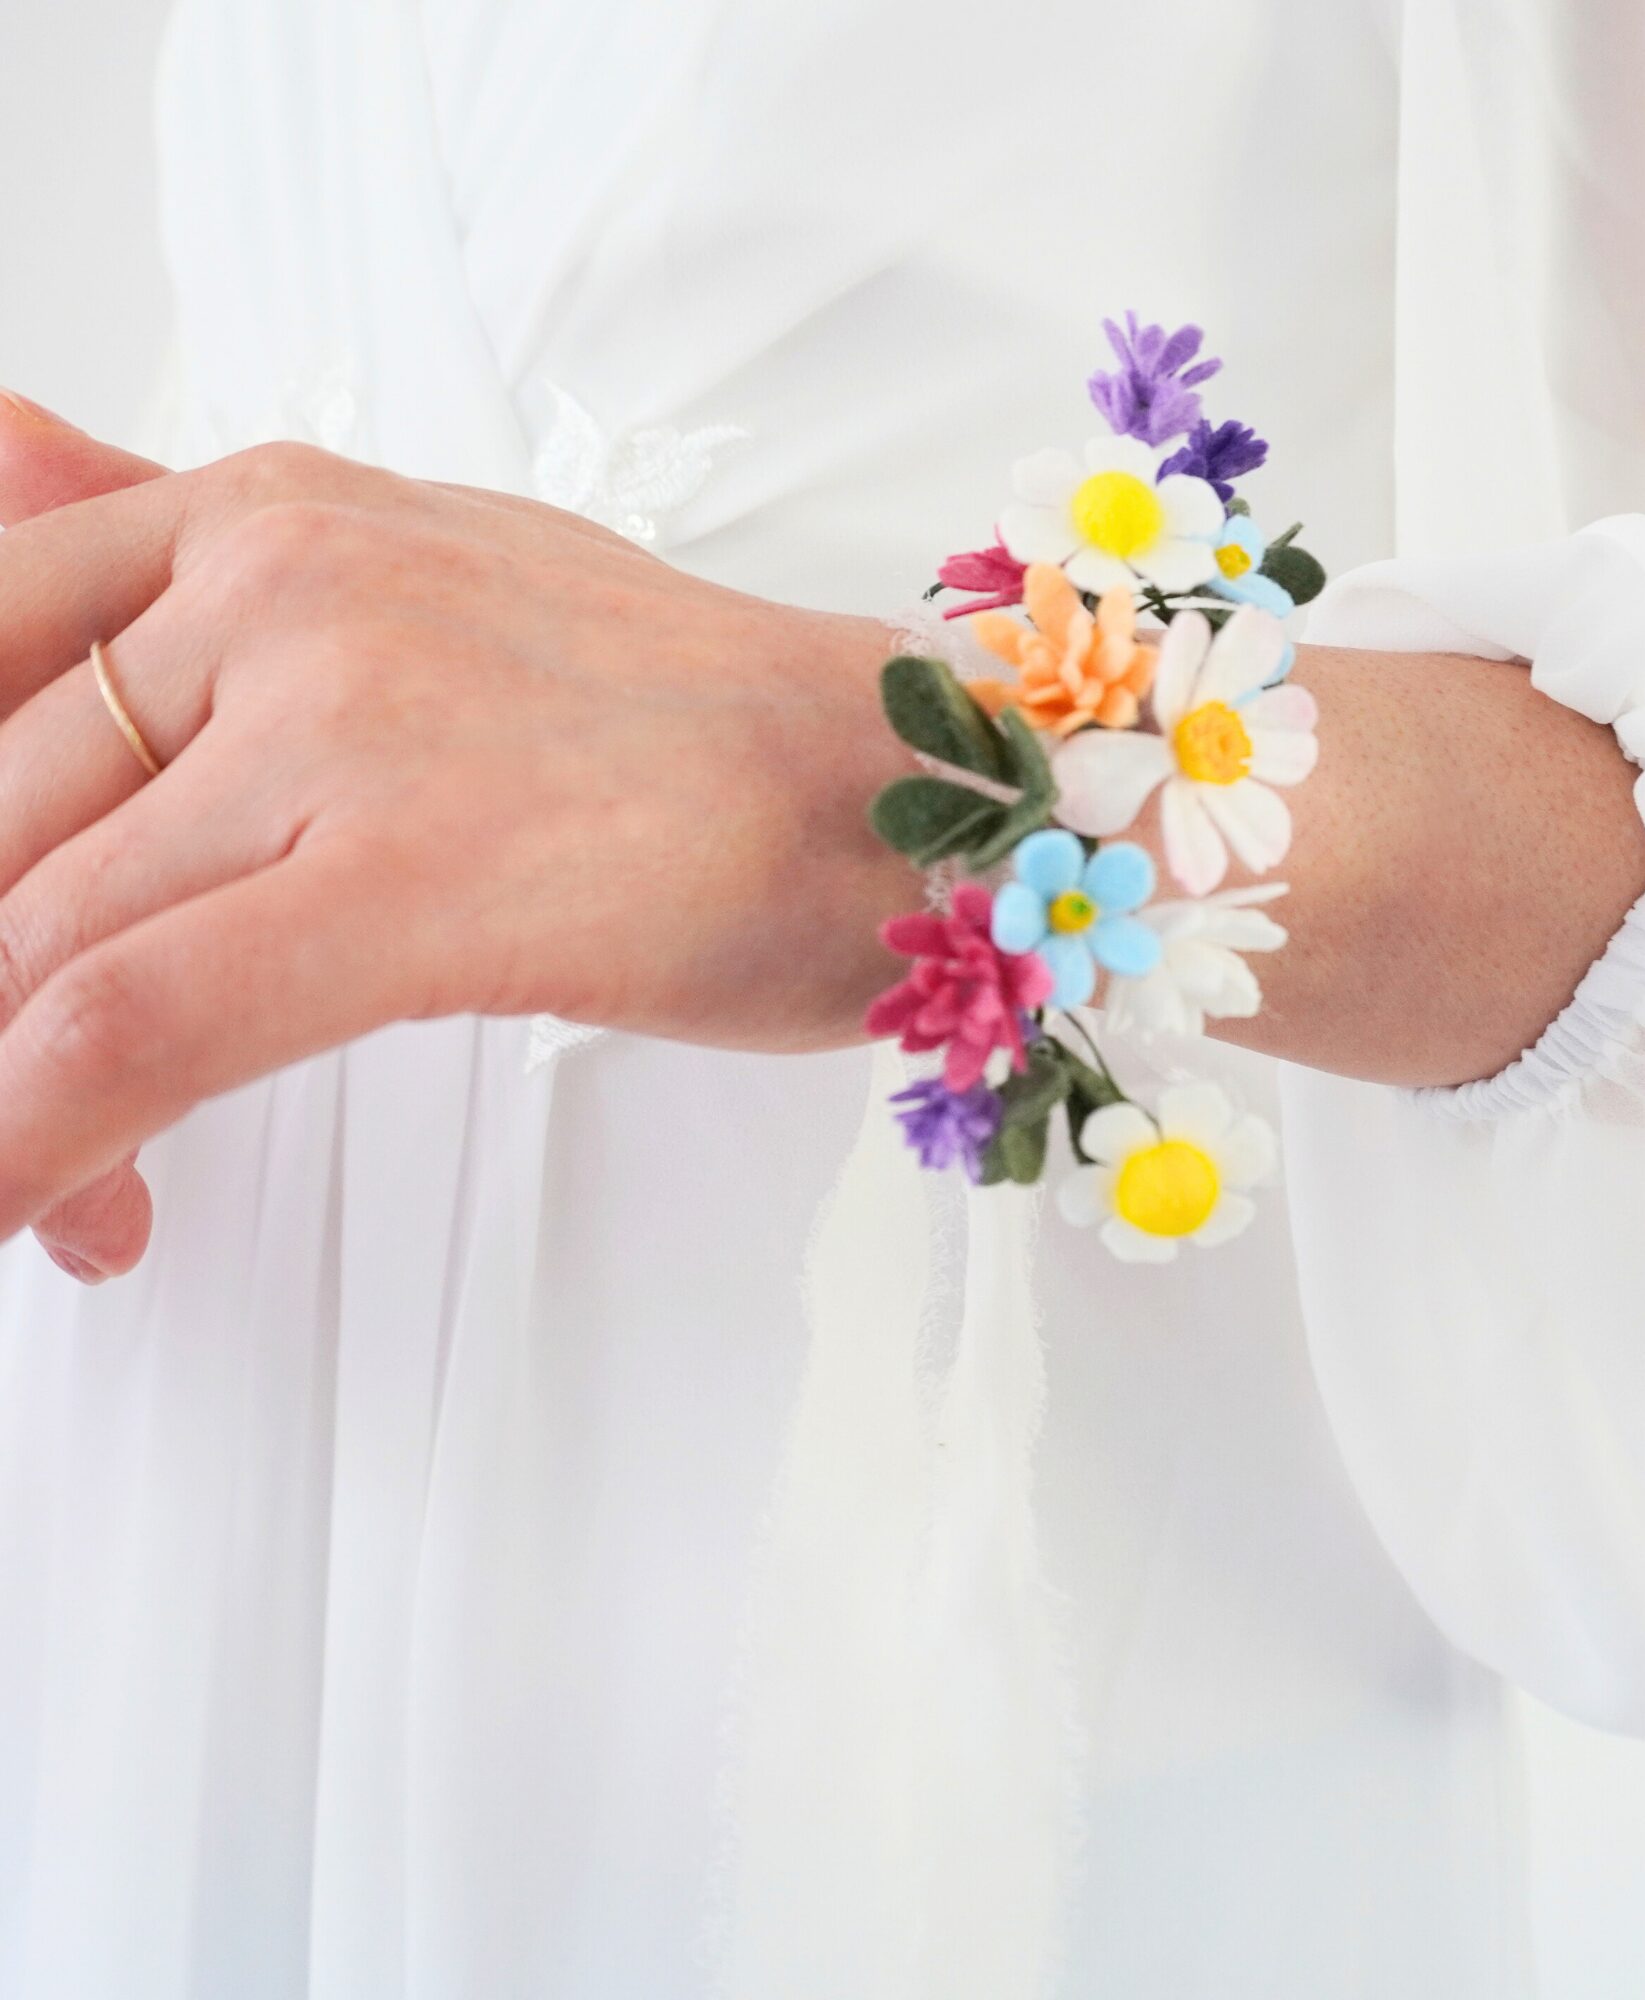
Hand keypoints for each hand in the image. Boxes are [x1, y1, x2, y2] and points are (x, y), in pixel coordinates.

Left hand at [0, 397, 911, 1273]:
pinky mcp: (413, 873)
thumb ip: (194, 542)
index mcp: (269, 517)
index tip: (7, 951)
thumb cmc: (694, 725)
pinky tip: (42, 1219)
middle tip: (42, 1110)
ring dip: (15, 1104)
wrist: (903, 789)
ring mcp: (342, 718)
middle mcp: (279, 584)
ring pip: (33, 935)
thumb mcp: (427, 577)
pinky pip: (130, 1023)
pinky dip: (36, 1146)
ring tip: (72, 1197)